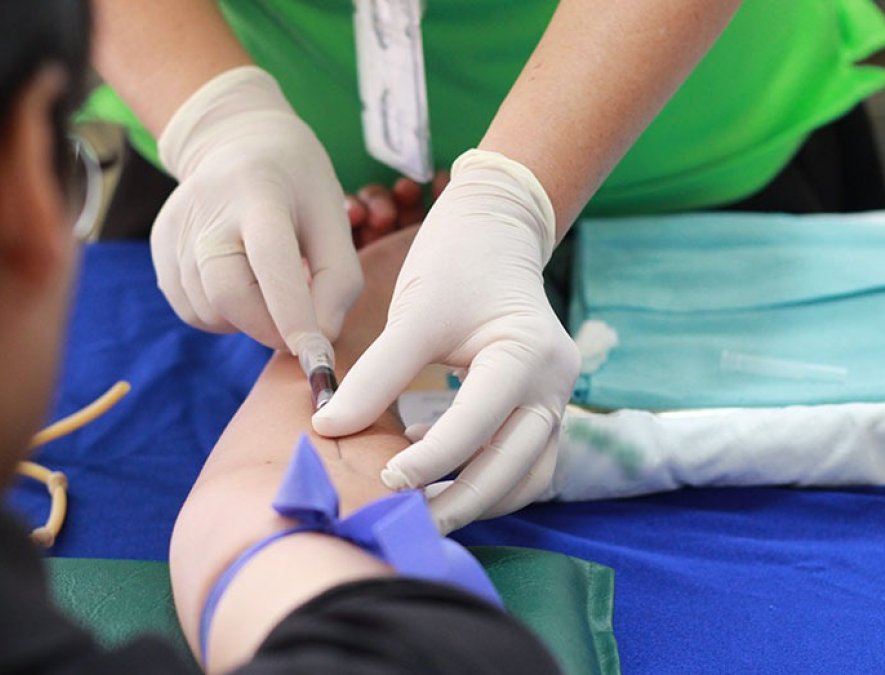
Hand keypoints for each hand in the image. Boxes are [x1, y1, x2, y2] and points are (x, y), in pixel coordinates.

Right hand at [151, 66, 361, 349]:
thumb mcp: (334, 216)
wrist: (236, 141)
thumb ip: (339, 279)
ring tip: (268, 286)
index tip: (318, 356)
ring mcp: (176, 229)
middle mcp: (207, 208)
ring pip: (210, 311)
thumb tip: (320, 339)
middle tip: (298, 328)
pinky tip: (241, 284)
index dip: (293, 314)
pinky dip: (223, 316)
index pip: (271, 260)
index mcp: (259, 192)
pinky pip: (192, 310)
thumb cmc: (297, 184)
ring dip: (248, 320)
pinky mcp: (160, 249)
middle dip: (269, 328)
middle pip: (228, 294)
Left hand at [313, 150, 580, 532]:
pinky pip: (524, 463)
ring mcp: (557, 399)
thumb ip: (375, 375)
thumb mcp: (414, 314)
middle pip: (514, 468)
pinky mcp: (544, 407)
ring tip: (422, 511)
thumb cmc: (455, 262)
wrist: (496, 228)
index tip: (382, 479)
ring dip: (479, 500)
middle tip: (404, 521)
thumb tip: (328, 427)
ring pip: (526, 476)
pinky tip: (439, 476)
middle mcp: (555, 385)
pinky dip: (488, 480)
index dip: (429, 460)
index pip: (478, 426)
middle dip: (459, 501)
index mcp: (529, 356)